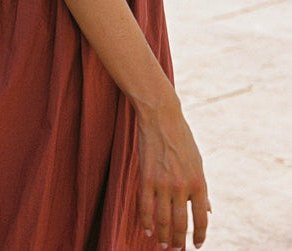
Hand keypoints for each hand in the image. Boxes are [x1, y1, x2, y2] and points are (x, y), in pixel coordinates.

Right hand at [137, 98, 209, 249]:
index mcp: (199, 182)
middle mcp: (182, 185)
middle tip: (177, 249)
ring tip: (163, 244)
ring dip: (163, 235)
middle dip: (179, 240)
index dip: (199, 236)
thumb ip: (202, 189)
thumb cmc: (182, 139)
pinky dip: (146, 221)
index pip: (201, 219)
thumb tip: (209, 211)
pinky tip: (147, 230)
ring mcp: (163, 182)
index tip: (196, 245)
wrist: (162, 117)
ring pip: (162, 219)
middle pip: (180, 223)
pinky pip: (145, 206)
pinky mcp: (146, 177)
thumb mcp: (198, 163)